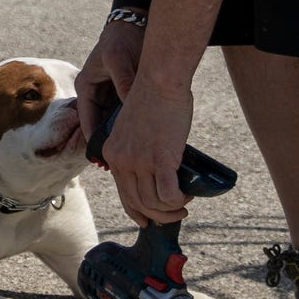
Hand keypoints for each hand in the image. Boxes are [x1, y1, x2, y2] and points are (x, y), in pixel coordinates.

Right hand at [77, 14, 145, 147]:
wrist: (137, 22)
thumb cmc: (124, 38)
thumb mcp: (120, 59)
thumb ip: (123, 82)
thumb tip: (128, 107)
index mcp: (86, 87)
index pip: (87, 121)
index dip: (96, 141)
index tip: (107, 159)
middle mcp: (95, 94)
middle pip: (101, 126)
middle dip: (112, 144)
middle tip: (126, 163)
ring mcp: (109, 95)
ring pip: (115, 123)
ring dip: (125, 136)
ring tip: (138, 155)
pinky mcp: (124, 94)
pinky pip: (127, 116)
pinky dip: (135, 126)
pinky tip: (148, 138)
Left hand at [104, 79, 191, 225]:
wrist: (159, 81)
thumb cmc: (152, 99)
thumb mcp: (133, 127)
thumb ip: (138, 148)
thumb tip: (155, 169)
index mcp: (112, 153)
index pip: (122, 193)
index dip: (138, 210)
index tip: (151, 217)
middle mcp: (120, 160)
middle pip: (137, 203)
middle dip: (158, 215)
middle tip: (177, 213)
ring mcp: (138, 161)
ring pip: (152, 203)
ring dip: (171, 210)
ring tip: (185, 203)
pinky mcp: (158, 159)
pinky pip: (167, 195)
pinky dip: (178, 200)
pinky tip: (187, 195)